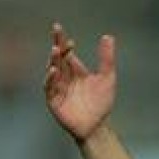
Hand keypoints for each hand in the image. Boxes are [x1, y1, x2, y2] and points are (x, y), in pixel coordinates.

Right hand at [44, 23, 116, 142]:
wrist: (98, 125)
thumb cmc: (101, 102)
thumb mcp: (107, 77)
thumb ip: (106, 58)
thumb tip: (108, 36)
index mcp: (75, 70)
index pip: (66, 52)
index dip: (64, 42)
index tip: (63, 33)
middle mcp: (64, 77)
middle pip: (58, 58)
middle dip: (57, 46)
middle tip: (56, 32)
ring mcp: (58, 88)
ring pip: (52, 71)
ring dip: (53, 60)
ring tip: (56, 50)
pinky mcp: (54, 101)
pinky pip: (49, 88)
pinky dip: (50, 79)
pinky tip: (53, 70)